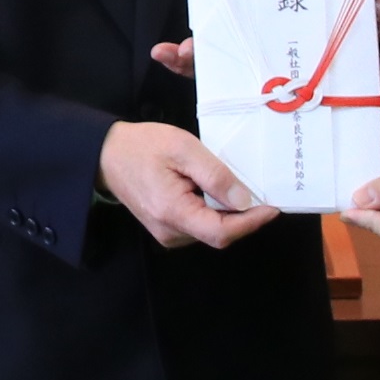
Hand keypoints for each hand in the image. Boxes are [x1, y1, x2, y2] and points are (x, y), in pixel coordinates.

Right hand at [99, 120, 277, 252]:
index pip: (222, 233)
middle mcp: (171, 232)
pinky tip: (215, 190)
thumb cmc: (143, 146)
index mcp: (173, 213)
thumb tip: (244, 201)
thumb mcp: (183, 148)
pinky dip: (214, 211)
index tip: (273, 207)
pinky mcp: (167, 228)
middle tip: (260, 190)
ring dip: (228, 212)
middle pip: (219, 233)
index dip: (251, 223)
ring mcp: (167, 233)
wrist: (106, 154)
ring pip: (211, 230)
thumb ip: (214, 175)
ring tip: (234, 185)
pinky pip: (199, 225)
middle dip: (243, 215)